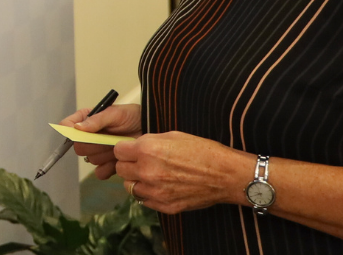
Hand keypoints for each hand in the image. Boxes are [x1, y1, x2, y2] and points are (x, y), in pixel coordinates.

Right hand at [59, 104, 141, 179]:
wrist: (149, 128)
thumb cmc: (133, 116)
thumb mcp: (116, 114)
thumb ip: (97, 120)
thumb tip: (77, 128)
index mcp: (87, 120)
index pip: (67, 126)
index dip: (68, 130)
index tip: (77, 132)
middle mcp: (89, 137)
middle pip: (78, 147)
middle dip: (94, 144)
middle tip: (108, 138)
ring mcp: (98, 152)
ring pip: (91, 160)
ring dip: (105, 154)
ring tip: (118, 145)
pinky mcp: (107, 165)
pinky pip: (100, 172)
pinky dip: (109, 168)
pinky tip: (118, 159)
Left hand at [113, 131, 254, 214]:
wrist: (224, 174)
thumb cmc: (202, 150)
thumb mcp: (173, 135)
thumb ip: (149, 142)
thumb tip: (135, 146)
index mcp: (147, 150)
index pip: (118, 151)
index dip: (125, 149)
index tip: (131, 150)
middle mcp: (146, 171)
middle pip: (120, 170)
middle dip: (129, 164)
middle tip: (141, 162)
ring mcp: (154, 191)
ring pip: (129, 187)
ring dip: (136, 180)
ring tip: (151, 175)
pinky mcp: (163, 206)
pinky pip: (144, 200)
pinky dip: (148, 193)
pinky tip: (161, 186)